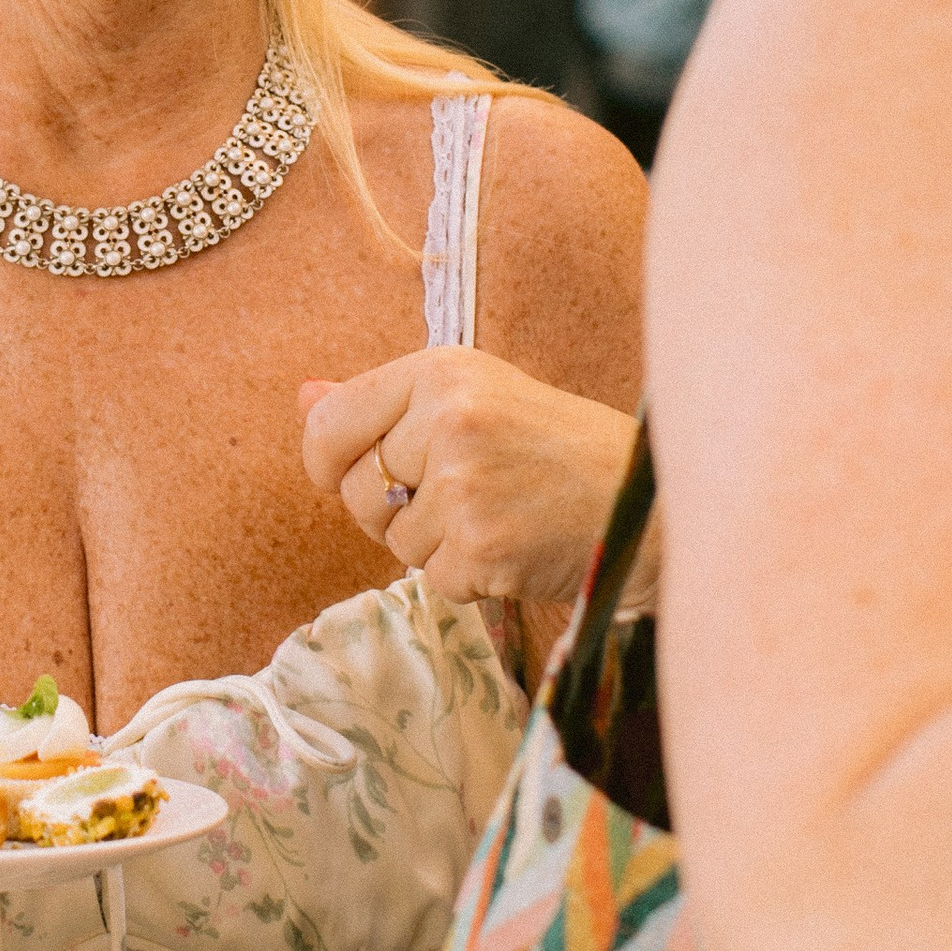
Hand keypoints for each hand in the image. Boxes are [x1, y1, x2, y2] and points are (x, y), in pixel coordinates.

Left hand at [300, 347, 636, 612]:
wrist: (647, 502)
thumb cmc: (556, 447)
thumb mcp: (474, 397)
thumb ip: (382, 402)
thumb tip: (304, 398)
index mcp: (441, 372)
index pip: (330, 426)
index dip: (331, 462)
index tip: (360, 471)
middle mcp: (448, 420)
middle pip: (359, 492)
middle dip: (395, 509)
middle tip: (461, 495)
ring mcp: (465, 486)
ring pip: (395, 541)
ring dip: (437, 544)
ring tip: (498, 514)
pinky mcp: (482, 547)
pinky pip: (434, 579)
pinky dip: (469, 575)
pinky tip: (514, 545)